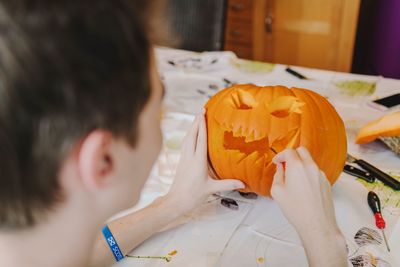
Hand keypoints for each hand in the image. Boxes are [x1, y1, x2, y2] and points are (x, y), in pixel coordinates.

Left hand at [165, 112, 244, 213]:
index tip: (203, 113)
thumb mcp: (211, 189)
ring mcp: (184, 158)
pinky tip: (191, 134)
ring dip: (192, 127)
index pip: (200, 139)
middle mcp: (189, 157)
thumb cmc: (192, 196)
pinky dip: (189, 135)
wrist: (175, 201)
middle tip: (201, 109)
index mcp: (197, 161)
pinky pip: (185, 144)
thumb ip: (227, 184)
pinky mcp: (181, 161)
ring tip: (197, 117)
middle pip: (192, 135)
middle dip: (196, 121)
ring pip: (187, 138)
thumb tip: (242, 183)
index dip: (202, 125)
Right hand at [271, 147, 346, 266]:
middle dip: (292, 155)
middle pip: (302, 151)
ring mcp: (320, 174)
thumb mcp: (277, 192)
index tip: (277, 161)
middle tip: (285, 164)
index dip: (280, 155)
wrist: (317, 224)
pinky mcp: (326, 182)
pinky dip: (308, 174)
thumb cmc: (298, 210)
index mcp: (297, 167)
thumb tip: (280, 170)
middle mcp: (311, 167)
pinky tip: (303, 187)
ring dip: (301, 165)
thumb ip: (277, 176)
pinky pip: (315, 172)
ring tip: (293, 180)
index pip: (289, 151)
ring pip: (310, 161)